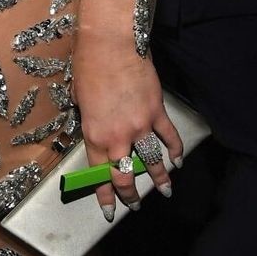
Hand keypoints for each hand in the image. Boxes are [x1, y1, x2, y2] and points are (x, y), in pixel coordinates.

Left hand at [73, 41, 181, 218]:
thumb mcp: (78, 100)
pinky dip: (176, 150)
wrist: (110, 45)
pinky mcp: (157, 112)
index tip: (109, 210)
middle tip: (134, 206)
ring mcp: (140, 126)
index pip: (99, 174)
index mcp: (94, 136)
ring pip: (152, 161)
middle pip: (125, 176)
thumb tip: (96, 126)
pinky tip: (178, 161)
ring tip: (165, 191)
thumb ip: (88, 120)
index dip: (105, 195)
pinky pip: (169, 137)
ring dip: (159, 179)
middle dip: (130, 195)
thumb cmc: (89, 67)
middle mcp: (117, 137)